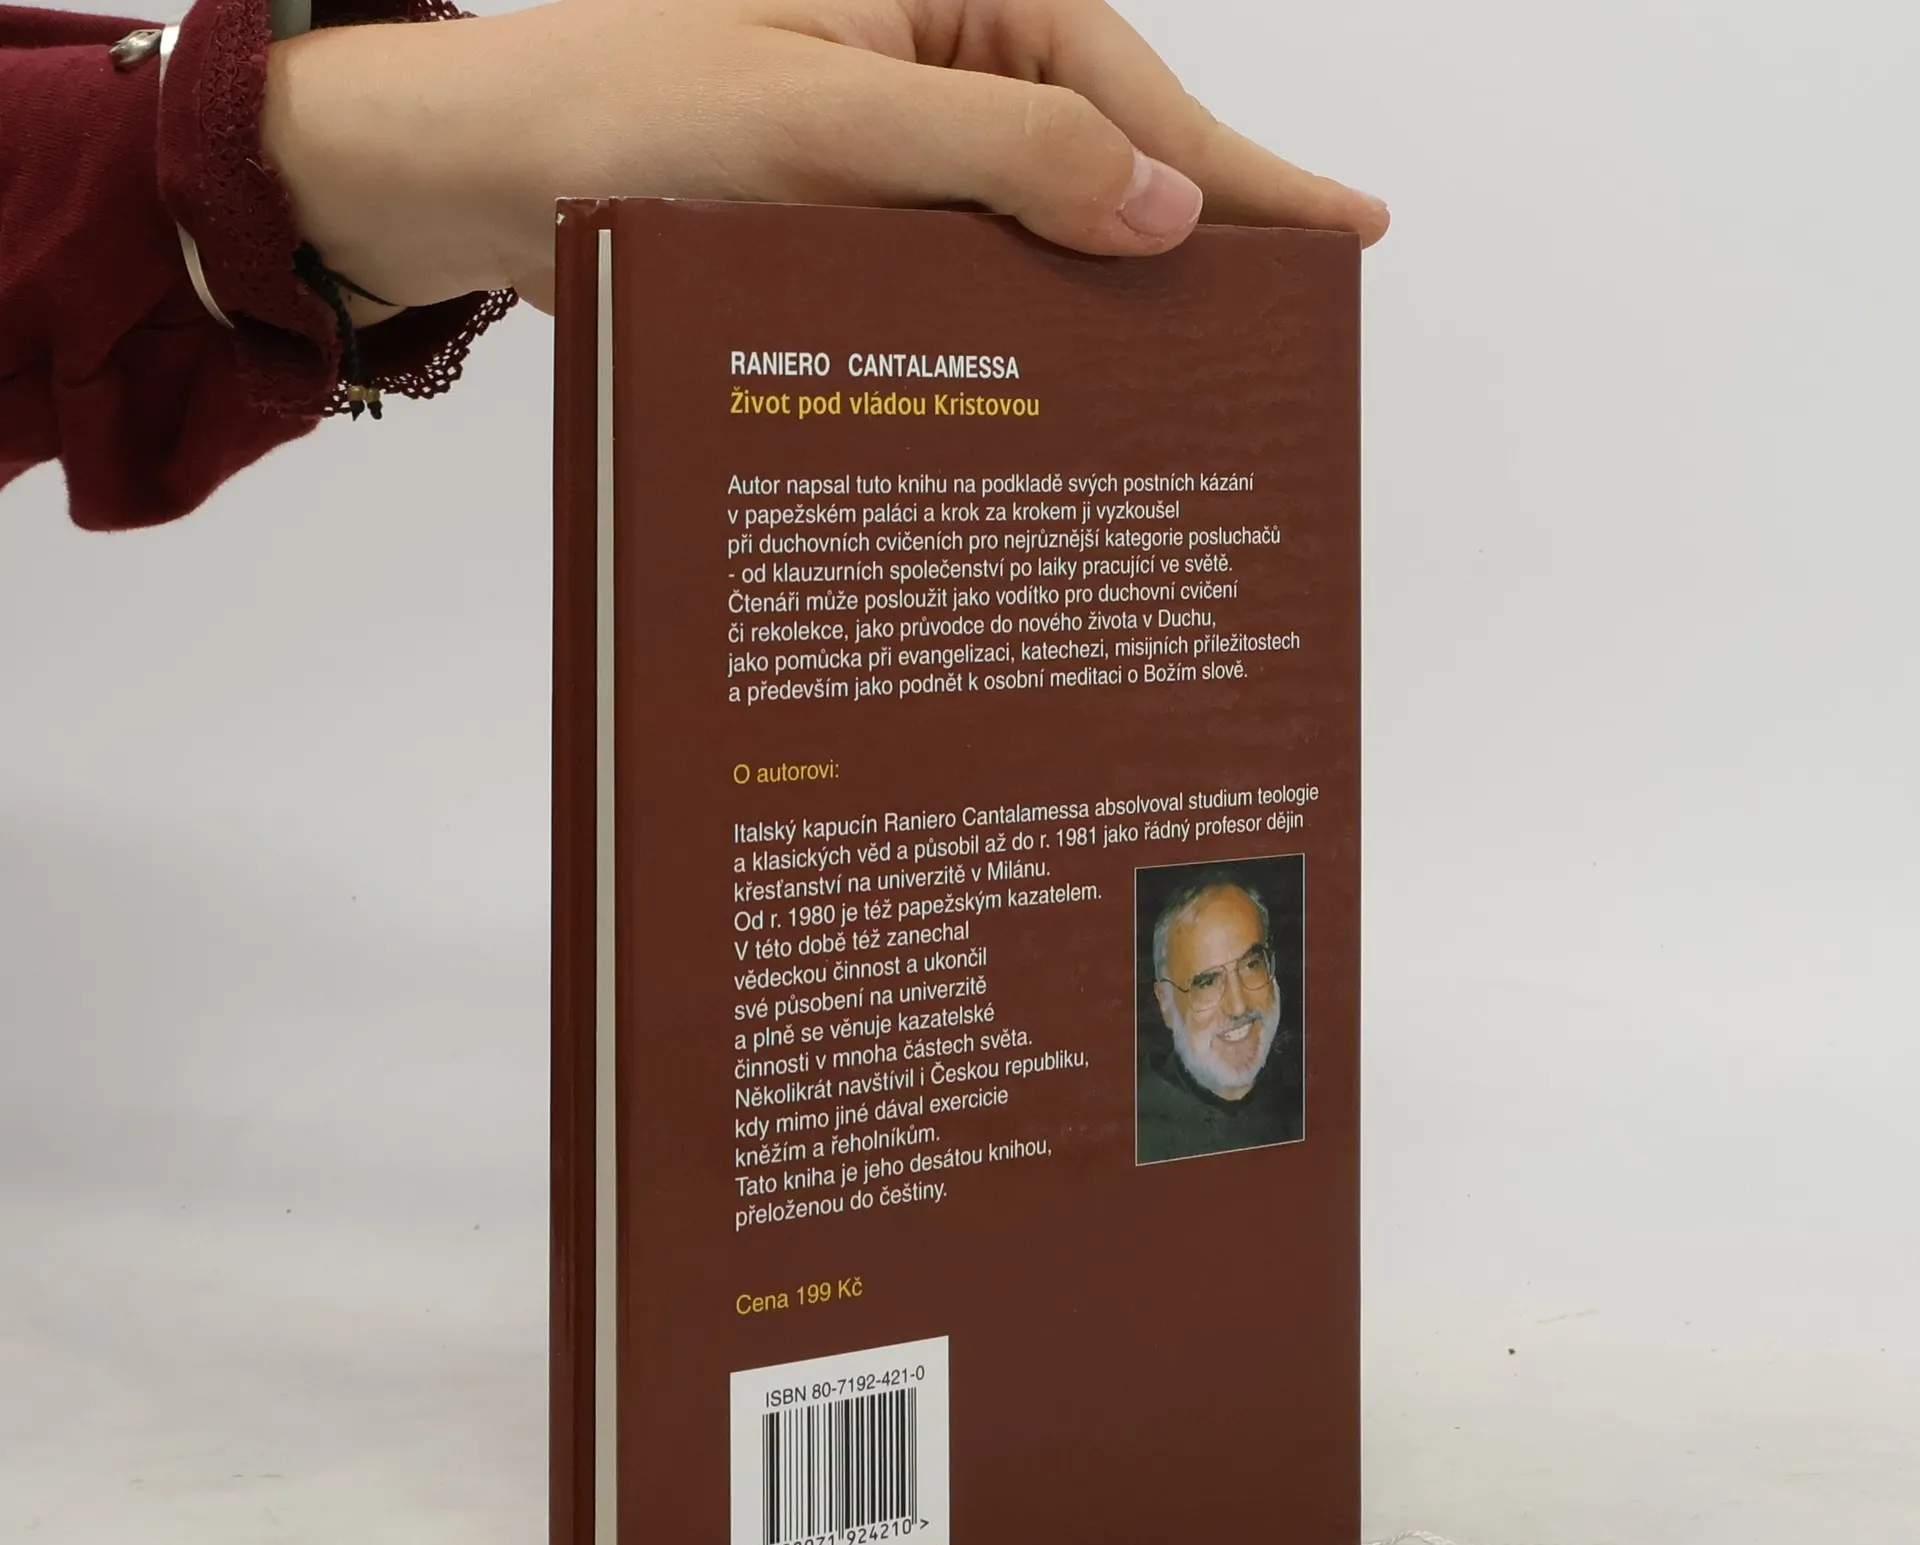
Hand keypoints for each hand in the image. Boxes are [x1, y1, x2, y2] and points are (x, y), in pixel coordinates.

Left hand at [262, 0, 1388, 316]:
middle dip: (1190, 234)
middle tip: (1286, 327)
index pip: (1124, 85)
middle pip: (1103, 147)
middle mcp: (930, 56)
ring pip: (1038, 219)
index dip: (1237, 169)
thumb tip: (1161, 208)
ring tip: (1194, 368)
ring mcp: (893, 140)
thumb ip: (1006, 154)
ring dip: (1102, 290)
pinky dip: (1015, 314)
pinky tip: (1058, 371)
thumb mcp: (831, 126)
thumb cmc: (628, 114)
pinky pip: (966, 260)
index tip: (1343, 229)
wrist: (485, 171)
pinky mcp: (851, 211)